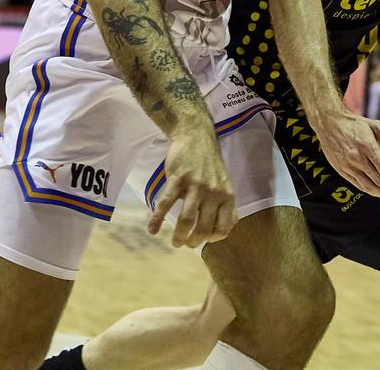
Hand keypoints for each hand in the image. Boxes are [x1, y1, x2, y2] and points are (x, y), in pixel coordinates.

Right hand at [149, 128, 235, 248]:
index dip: (213, 239)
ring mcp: (196, 185)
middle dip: (193, 242)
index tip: (203, 240)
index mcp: (227, 196)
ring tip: (175, 242)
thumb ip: (226, 205)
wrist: (195, 135)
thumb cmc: (209, 164)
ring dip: (179, 235)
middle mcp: (214, 192)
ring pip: (187, 219)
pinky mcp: (178, 178)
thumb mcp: (225, 183)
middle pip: (204, 228)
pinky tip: (152, 230)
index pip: (224, 227)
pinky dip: (157, 219)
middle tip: (185, 244)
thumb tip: (227, 229)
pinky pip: (166, 203)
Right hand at [313, 108, 379, 203]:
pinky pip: (357, 184)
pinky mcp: (341, 170)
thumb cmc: (354, 123)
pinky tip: (377, 193)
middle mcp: (357, 158)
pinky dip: (368, 190)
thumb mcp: (373, 125)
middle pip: (378, 181)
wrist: (328, 123)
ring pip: (367, 186)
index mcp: (367, 147)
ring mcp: (348, 166)